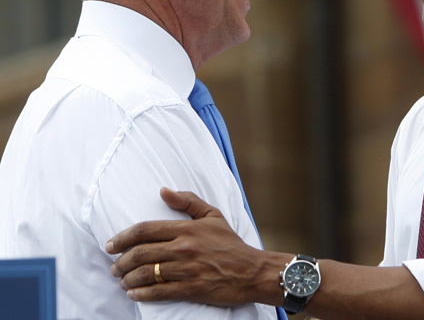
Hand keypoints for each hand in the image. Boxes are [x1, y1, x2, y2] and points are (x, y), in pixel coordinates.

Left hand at [106, 187, 277, 305]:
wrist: (251, 270)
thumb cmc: (230, 243)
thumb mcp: (212, 215)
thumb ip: (188, 201)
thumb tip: (163, 191)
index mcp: (186, 228)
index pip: (145, 230)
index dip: (122, 237)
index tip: (110, 245)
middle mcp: (183, 247)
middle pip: (140, 253)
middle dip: (120, 261)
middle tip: (114, 267)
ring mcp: (186, 269)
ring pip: (146, 273)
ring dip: (128, 279)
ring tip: (122, 281)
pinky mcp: (191, 289)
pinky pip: (159, 292)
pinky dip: (141, 294)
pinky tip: (133, 294)